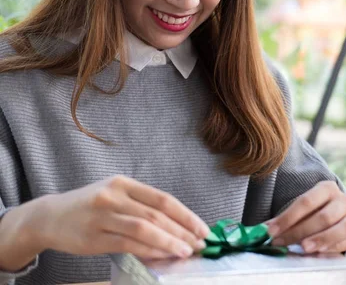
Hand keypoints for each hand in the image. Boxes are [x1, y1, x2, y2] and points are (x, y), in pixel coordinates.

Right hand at [35, 175, 209, 259]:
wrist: (49, 217)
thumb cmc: (89, 207)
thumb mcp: (115, 195)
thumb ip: (141, 206)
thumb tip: (177, 226)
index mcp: (124, 183)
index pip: (163, 199)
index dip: (186, 215)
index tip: (202, 228)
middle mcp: (114, 196)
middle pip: (157, 214)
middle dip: (182, 230)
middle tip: (200, 242)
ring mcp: (103, 216)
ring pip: (144, 228)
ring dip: (169, 241)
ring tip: (186, 250)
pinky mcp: (94, 237)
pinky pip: (128, 244)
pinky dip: (149, 250)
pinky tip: (163, 255)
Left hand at [266, 181, 345, 253]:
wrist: (335, 211)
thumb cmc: (312, 209)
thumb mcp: (300, 207)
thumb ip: (285, 218)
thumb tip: (263, 229)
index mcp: (327, 188)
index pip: (306, 201)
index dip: (288, 217)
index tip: (271, 231)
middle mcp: (343, 200)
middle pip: (323, 217)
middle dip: (300, 231)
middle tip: (282, 242)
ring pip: (340, 229)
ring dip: (320, 239)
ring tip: (303, 248)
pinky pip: (345, 242)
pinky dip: (331, 248)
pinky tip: (317, 253)